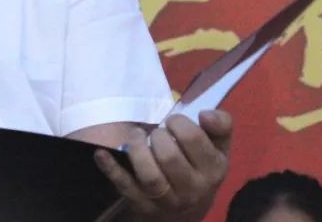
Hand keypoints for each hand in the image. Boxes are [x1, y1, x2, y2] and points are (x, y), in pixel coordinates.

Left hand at [94, 110, 231, 221]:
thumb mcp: (216, 146)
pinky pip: (125, 187)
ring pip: (150, 176)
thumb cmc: (200, 166)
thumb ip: (220, 125)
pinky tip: (101, 153)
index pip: (193, 139)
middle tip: (155, 132)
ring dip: (137, 151)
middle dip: (158, 137)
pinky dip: (112, 169)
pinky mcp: (143, 206)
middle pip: (169, 158)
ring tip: (135, 137)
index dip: (179, 123)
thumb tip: (206, 114)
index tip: (173, 122)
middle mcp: (192, 189)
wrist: (188, 208)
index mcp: (213, 169)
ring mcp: (167, 201)